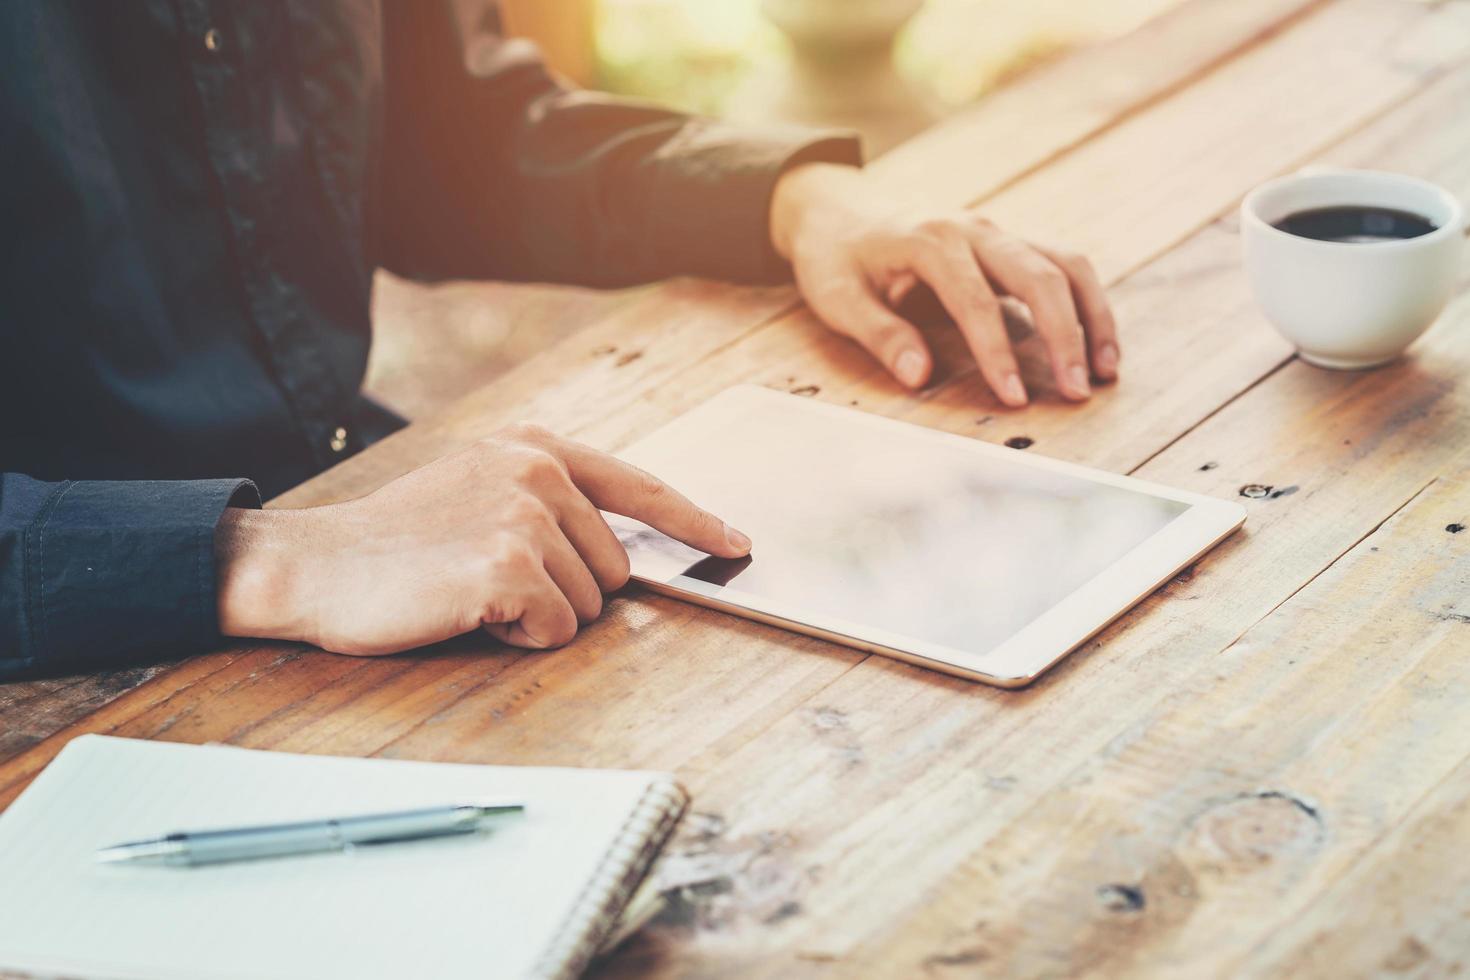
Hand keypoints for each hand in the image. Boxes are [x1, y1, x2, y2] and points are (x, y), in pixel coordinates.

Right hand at [215, 423, 750, 654]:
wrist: (315, 565)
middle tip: (488, 578)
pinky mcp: (507, 565)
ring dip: (536, 617)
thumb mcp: (479, 489)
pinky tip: (465, 610)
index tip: (736, 544)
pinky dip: (516, 637)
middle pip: (615, 569)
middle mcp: (539, 470)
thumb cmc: (398, 542)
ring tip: (469, 590)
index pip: (640, 486)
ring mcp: (524, 515)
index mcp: (537, 448)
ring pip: (587, 607)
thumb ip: (551, 501)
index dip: (694, 522)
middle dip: (565, 591)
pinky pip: (555, 630)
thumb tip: (625, 548)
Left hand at [769, 162, 1118, 406]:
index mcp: (929, 241)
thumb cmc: (836, 257)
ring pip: (1064, 264)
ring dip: (1092, 316)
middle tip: (1078, 390)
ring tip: (1106, 370)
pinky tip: (1097, 344)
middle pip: (1038, 275)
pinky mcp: (1009, 244)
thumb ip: (878, 334)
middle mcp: (973, 230)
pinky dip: (1086, 303)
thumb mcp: (837, 297)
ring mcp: (997, 233)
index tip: (1014, 397)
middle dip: (1064, 335)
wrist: (838, 207)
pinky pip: (1062, 266)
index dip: (998, 352)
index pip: (974, 301)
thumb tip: (918, 375)